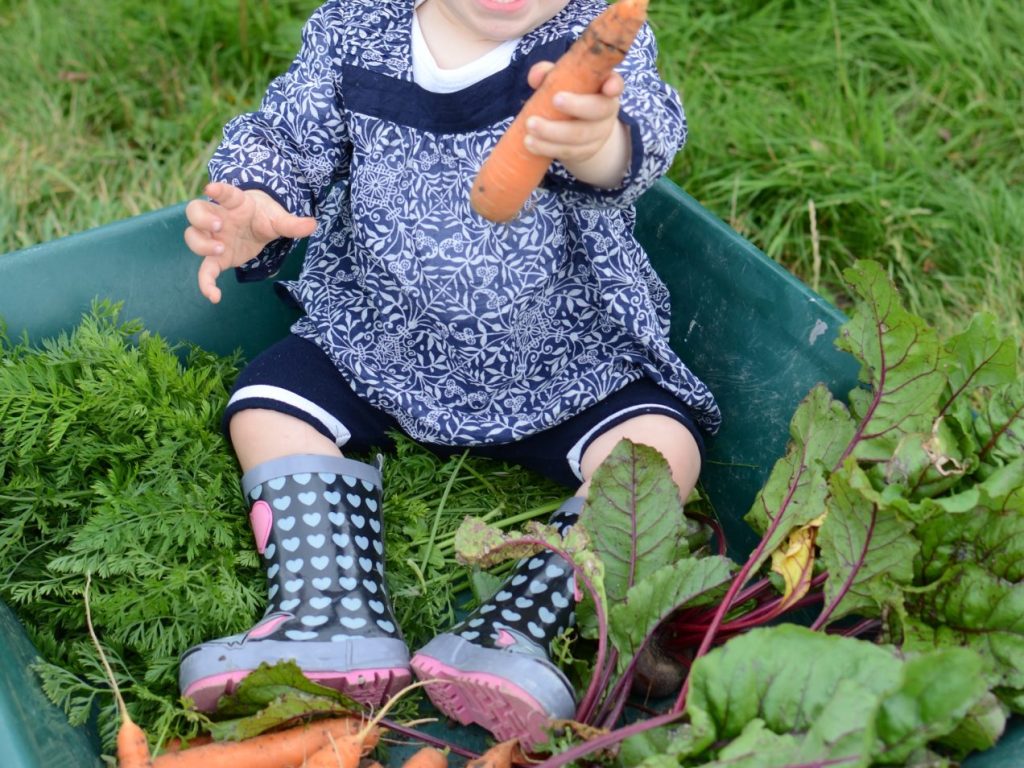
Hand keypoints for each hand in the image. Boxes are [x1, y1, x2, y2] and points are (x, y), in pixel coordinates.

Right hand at [183, 182, 316, 303]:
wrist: (256, 224)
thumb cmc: (263, 216)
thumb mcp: (278, 219)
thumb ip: (292, 224)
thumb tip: (313, 225)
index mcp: (234, 202)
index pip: (224, 192)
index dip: (218, 190)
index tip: (211, 188)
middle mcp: (218, 217)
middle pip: (195, 211)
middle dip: (202, 219)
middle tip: (219, 226)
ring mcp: (213, 236)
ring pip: (192, 237)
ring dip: (201, 244)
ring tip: (220, 250)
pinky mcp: (216, 257)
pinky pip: (204, 269)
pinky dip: (205, 283)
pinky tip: (214, 296)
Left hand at [524, 62, 630, 187]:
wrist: (577, 125)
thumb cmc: (570, 93)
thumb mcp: (562, 79)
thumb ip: (548, 73)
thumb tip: (535, 77)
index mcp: (604, 86)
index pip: (616, 84)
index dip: (614, 85)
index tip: (608, 87)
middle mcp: (607, 110)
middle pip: (597, 110)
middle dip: (576, 106)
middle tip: (553, 100)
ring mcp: (599, 134)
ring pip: (579, 136)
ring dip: (552, 132)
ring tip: (529, 126)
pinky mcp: (586, 152)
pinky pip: (568, 152)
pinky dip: (547, 148)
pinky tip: (530, 143)